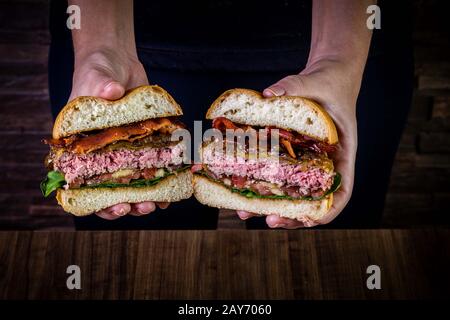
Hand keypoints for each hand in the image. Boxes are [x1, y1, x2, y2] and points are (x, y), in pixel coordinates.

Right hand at [69, 47, 169, 219]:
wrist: (117, 60)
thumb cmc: (97, 69)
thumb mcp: (96, 76)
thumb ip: (101, 86)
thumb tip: (111, 92)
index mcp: (79, 146)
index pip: (82, 183)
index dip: (97, 201)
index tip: (117, 207)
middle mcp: (99, 153)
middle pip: (108, 190)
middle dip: (126, 204)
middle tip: (143, 206)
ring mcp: (120, 150)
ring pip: (129, 183)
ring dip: (143, 197)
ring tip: (158, 202)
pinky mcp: (140, 143)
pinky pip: (148, 164)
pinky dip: (159, 177)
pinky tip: (172, 185)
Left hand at [237, 58, 359, 227]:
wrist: (328, 76)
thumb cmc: (330, 82)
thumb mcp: (316, 81)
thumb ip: (294, 86)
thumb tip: (267, 94)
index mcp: (342, 152)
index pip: (342, 190)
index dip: (328, 209)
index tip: (309, 220)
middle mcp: (326, 162)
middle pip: (313, 200)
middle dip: (292, 215)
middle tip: (269, 221)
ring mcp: (309, 161)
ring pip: (293, 192)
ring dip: (272, 206)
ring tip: (246, 213)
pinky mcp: (293, 155)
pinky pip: (280, 175)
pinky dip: (264, 185)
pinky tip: (242, 189)